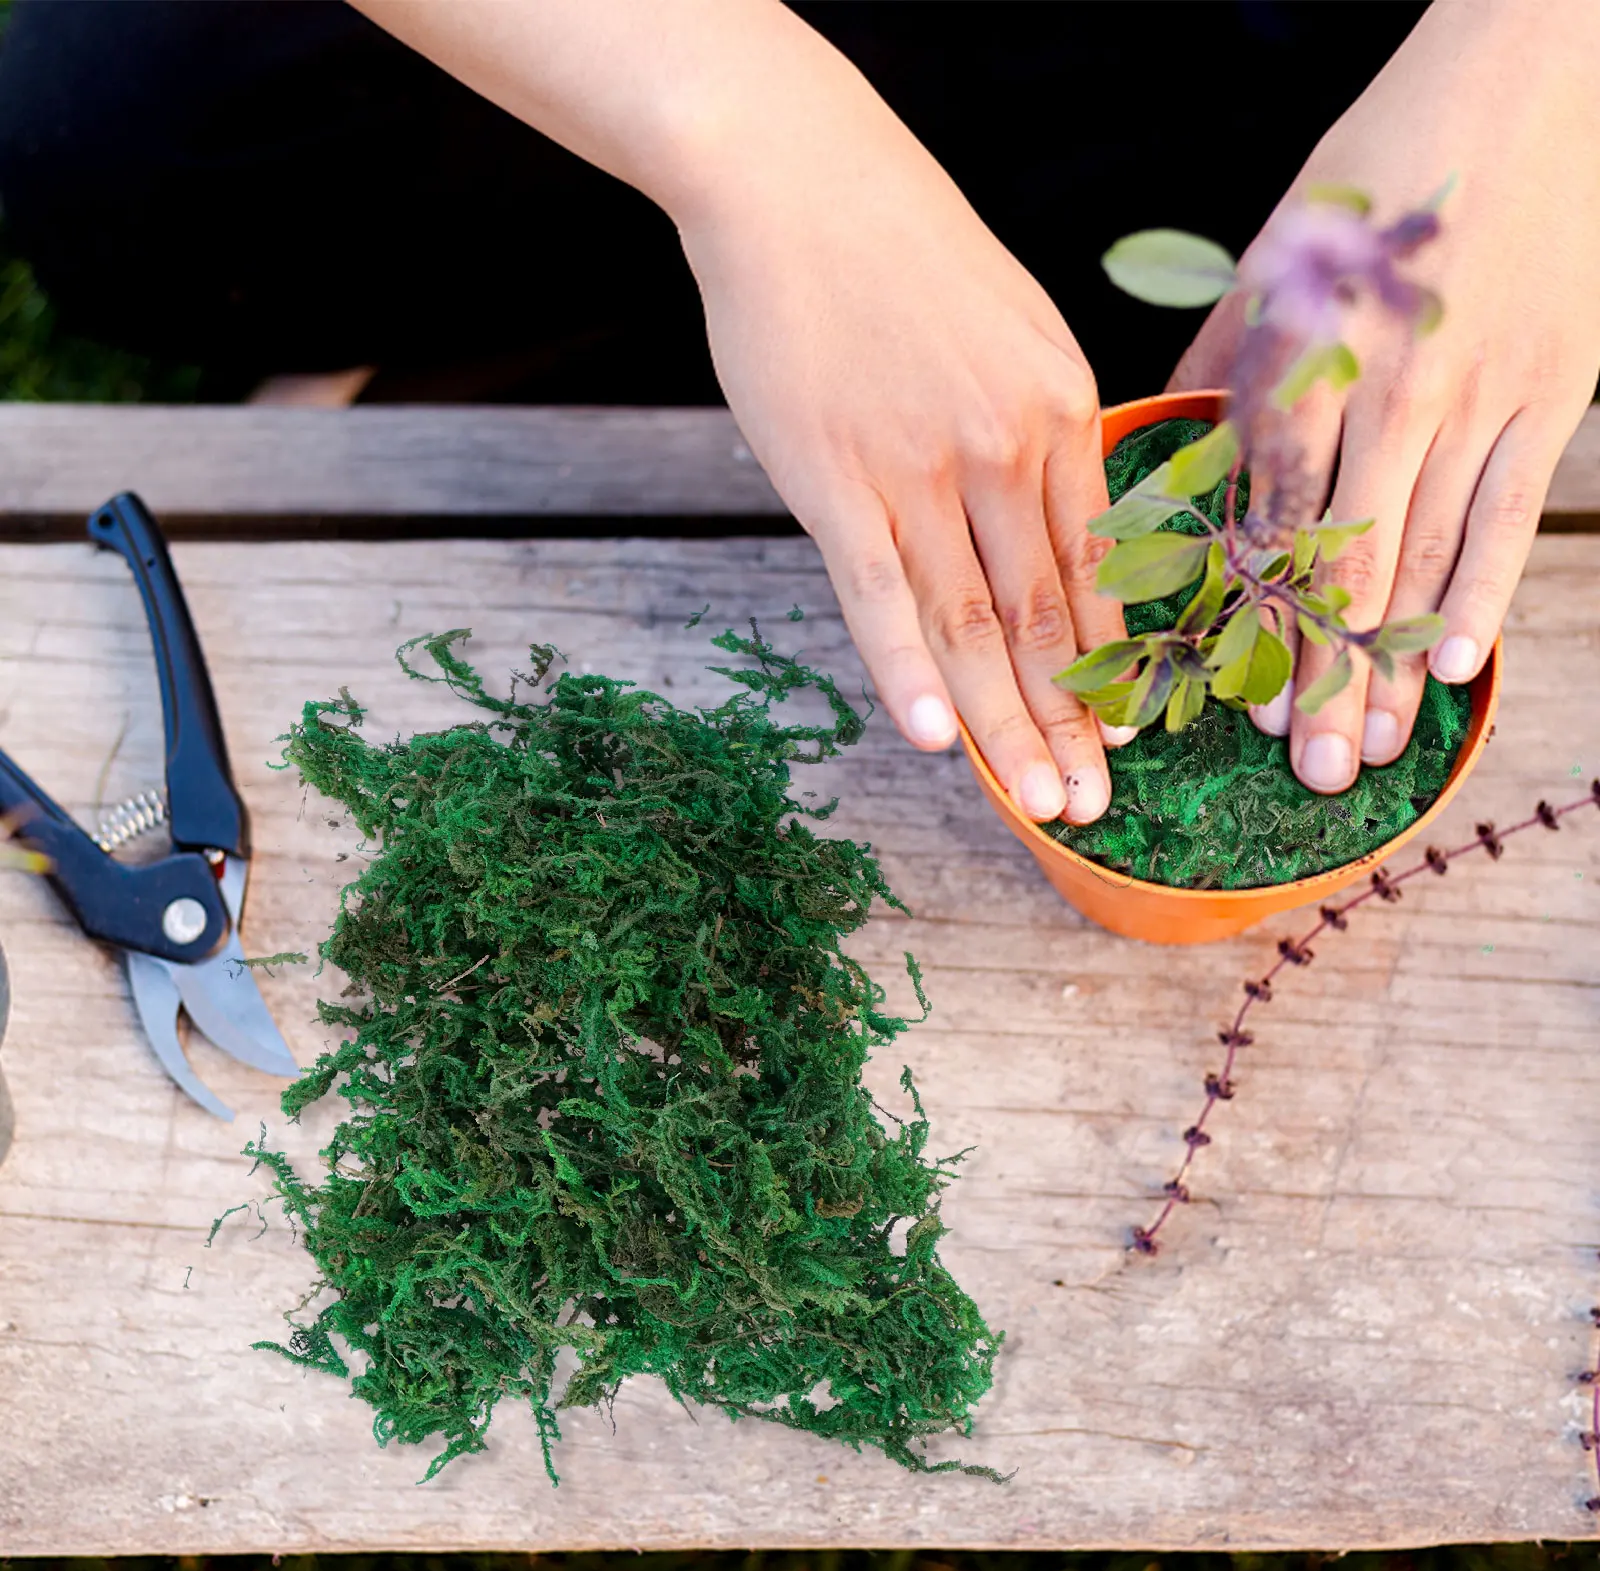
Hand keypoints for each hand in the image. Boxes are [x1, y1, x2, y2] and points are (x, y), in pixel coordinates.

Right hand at [675, 27, 1126, 823]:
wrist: (799, 180)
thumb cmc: (905, 254)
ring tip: (1035, 802)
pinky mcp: (834, 477)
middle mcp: (1005, 448)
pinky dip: (905, 669)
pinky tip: (932, 739)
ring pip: (975, 621)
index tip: (1126, 739)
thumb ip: (1042, 427)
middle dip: (1071, 723)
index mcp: (1062, 412)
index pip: (1095, 570)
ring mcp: (918, 467)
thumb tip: (1056, 515)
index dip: (1109, 667)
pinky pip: (879, 592)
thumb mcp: (1016, 328)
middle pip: (1047, 615)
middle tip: (1093, 809)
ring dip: (1006, 723)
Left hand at [1169, 0, 1599, 792]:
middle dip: (1318, 674)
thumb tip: (1160, 443)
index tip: (1228, 703)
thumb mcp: (1274, 251)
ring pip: (1427, 554)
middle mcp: (1385, 387)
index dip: (1247, 619)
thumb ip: (1219, 360)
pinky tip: (1457, 665)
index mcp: (1302, 355)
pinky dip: (1486, 589)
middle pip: (1342, 562)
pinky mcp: (1555, 387)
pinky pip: (1515, 509)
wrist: (1540, 72)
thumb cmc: (1383, 164)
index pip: (1263, 518)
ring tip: (1367, 751)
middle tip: (1298, 773)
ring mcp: (1479, 391)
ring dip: (1394, 662)